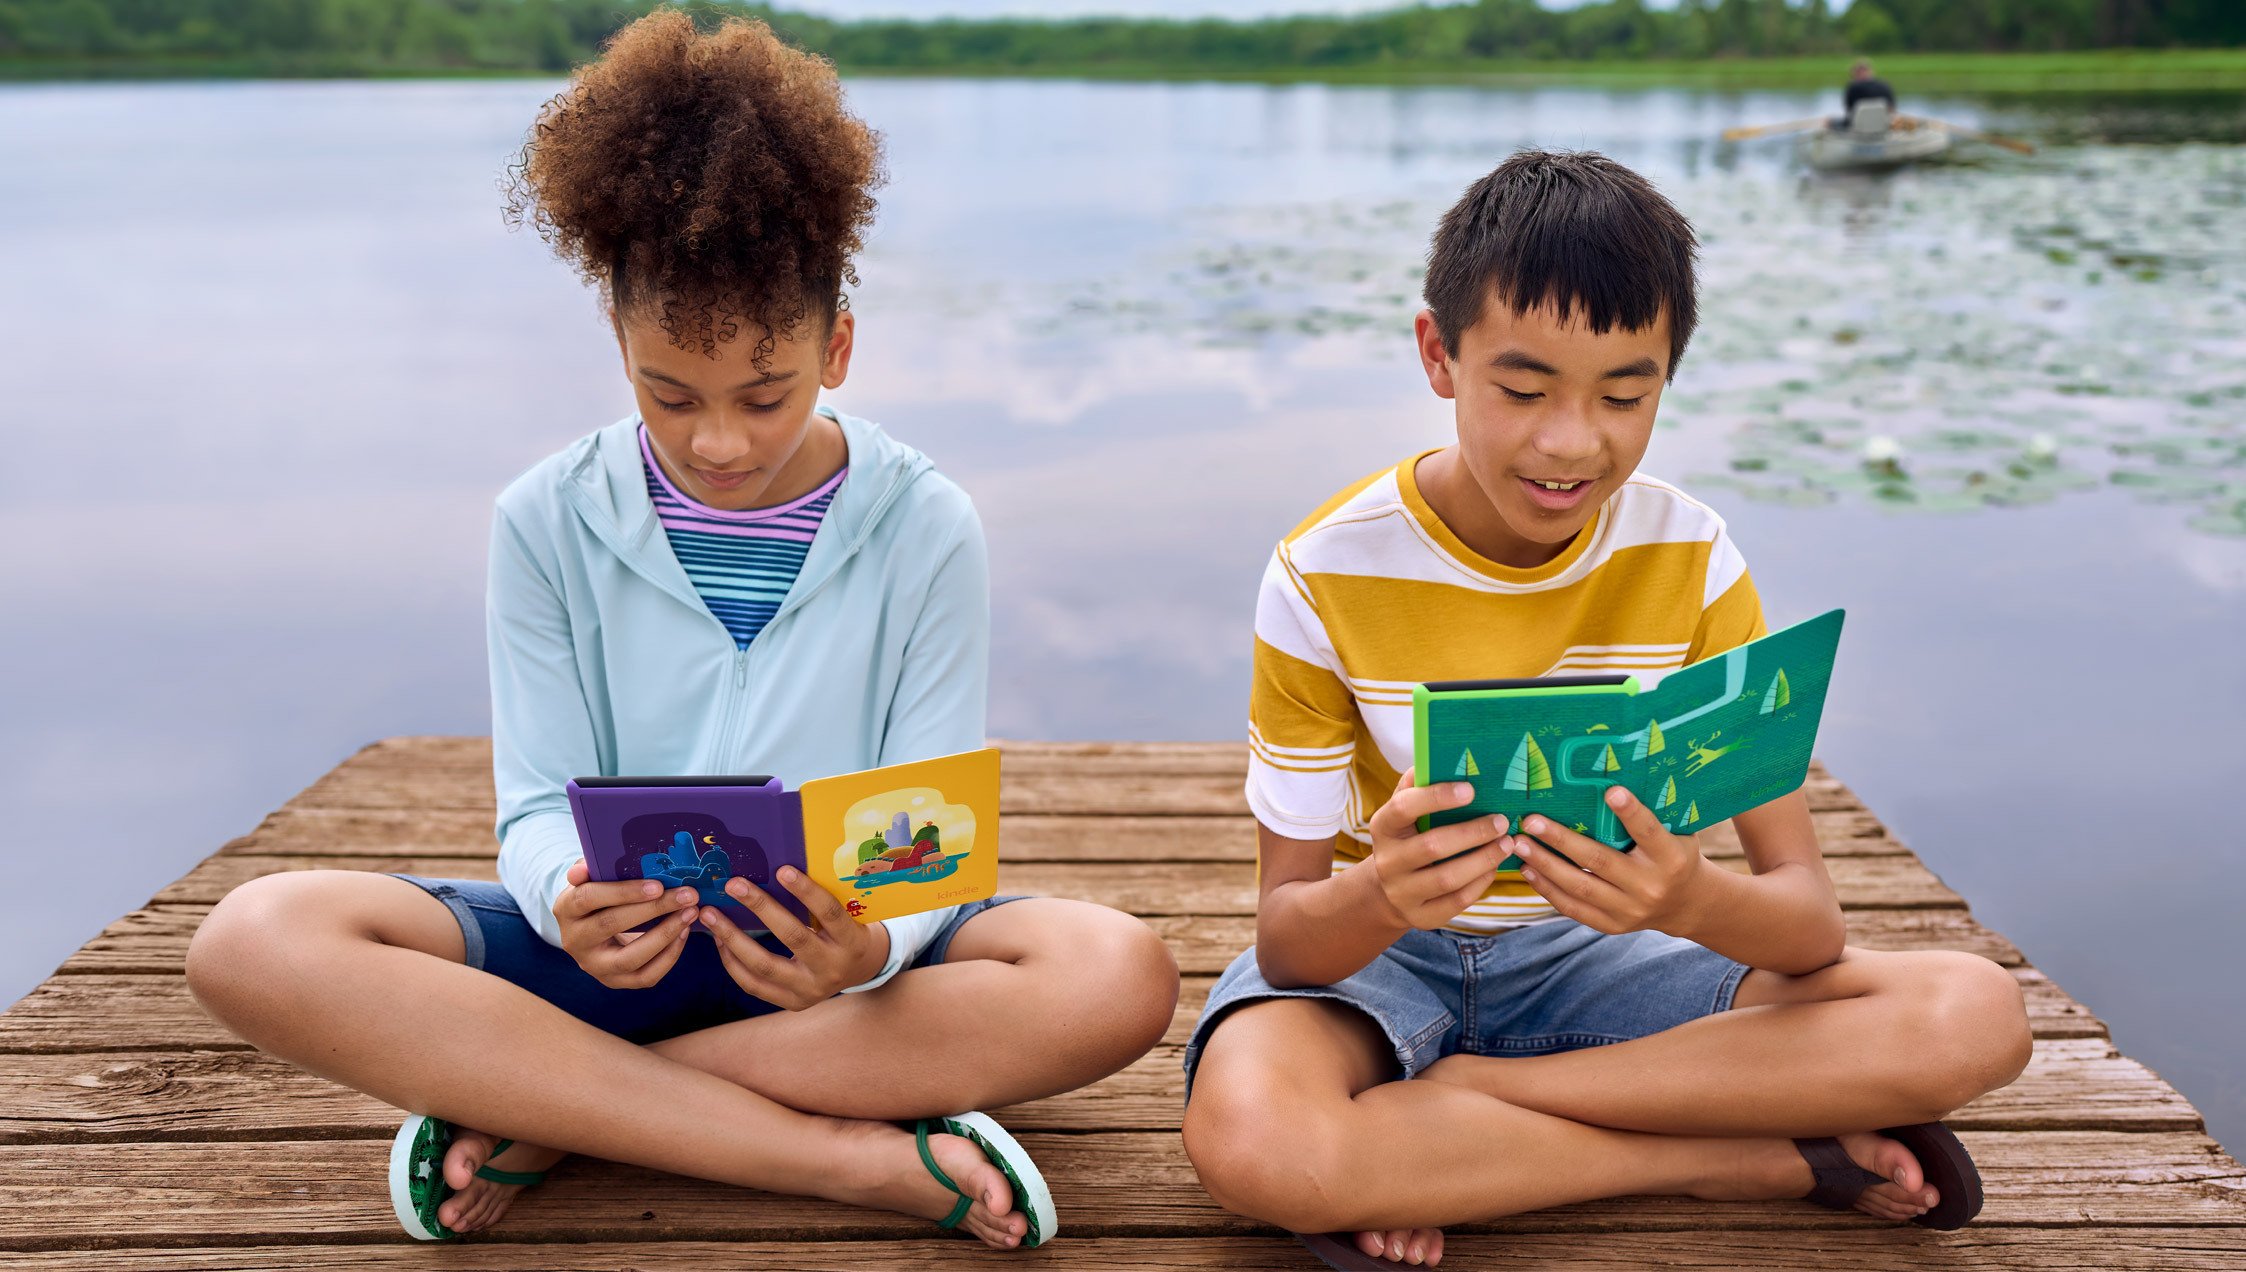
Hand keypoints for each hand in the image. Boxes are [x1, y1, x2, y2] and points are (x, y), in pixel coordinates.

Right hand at [554, 860, 699, 988]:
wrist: (592, 928)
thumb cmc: (598, 894)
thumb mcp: (590, 878)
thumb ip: (587, 869)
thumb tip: (583, 869)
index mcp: (565, 909)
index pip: (589, 898)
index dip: (623, 892)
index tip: (658, 885)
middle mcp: (574, 941)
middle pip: (611, 925)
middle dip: (654, 909)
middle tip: (687, 895)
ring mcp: (594, 966)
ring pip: (630, 958)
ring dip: (665, 935)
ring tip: (690, 913)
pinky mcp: (614, 982)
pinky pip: (645, 976)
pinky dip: (669, 956)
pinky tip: (683, 933)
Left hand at [698, 866, 889, 1010]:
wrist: (858, 971)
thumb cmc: (845, 931)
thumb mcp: (846, 916)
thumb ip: (819, 901)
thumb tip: (776, 870)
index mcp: (851, 941)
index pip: (829, 912)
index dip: (806, 891)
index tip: (782, 870)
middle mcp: (832, 968)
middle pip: (793, 936)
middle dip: (760, 907)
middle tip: (733, 885)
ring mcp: (811, 990)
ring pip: (764, 966)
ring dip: (732, 938)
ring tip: (711, 915)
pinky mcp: (792, 1002)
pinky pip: (754, 985)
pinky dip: (733, 962)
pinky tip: (720, 941)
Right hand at [1359, 767, 1512, 931]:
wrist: (1390, 889)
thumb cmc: (1409, 836)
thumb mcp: (1405, 811)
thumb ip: (1418, 785)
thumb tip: (1442, 757)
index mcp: (1383, 826)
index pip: (1404, 807)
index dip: (1437, 797)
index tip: (1470, 789)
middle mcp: (1388, 861)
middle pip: (1432, 847)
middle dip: (1473, 833)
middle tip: (1503, 820)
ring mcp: (1402, 893)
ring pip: (1447, 878)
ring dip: (1483, 859)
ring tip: (1507, 844)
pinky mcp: (1420, 917)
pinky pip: (1456, 902)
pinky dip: (1480, 883)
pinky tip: (1494, 867)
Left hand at [1513, 785, 1711, 936]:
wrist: (1686, 905)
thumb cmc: (1674, 854)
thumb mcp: (1678, 833)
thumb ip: (1653, 812)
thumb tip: (1613, 775)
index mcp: (1670, 858)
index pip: (1649, 832)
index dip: (1631, 812)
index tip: (1610, 790)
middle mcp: (1649, 886)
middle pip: (1600, 861)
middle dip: (1561, 840)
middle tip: (1530, 821)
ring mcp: (1629, 909)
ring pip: (1580, 887)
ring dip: (1544, 865)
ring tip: (1518, 844)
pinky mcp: (1612, 925)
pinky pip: (1574, 908)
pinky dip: (1548, 889)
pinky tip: (1528, 870)